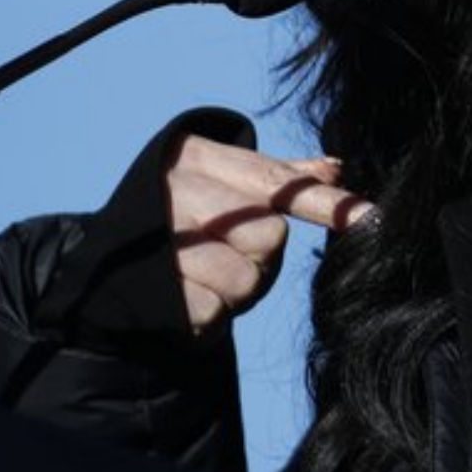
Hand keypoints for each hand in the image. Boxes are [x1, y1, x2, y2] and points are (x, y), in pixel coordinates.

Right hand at [165, 134, 371, 332]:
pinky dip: (209, 315)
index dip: (327, 204)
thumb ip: (279, 176)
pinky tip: (185, 296)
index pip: (279, 183)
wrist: (102, 265)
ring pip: (244, 281)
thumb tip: (337, 167)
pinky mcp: (152, 292)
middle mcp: (178, 191)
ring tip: (205, 276)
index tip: (369, 218)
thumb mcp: (223, 183)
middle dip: (261, 258)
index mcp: (200, 157)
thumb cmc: (183, 216)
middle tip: (231, 255)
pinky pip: (214, 315)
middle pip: (268, 237)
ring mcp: (160, 241)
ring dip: (235, 291)